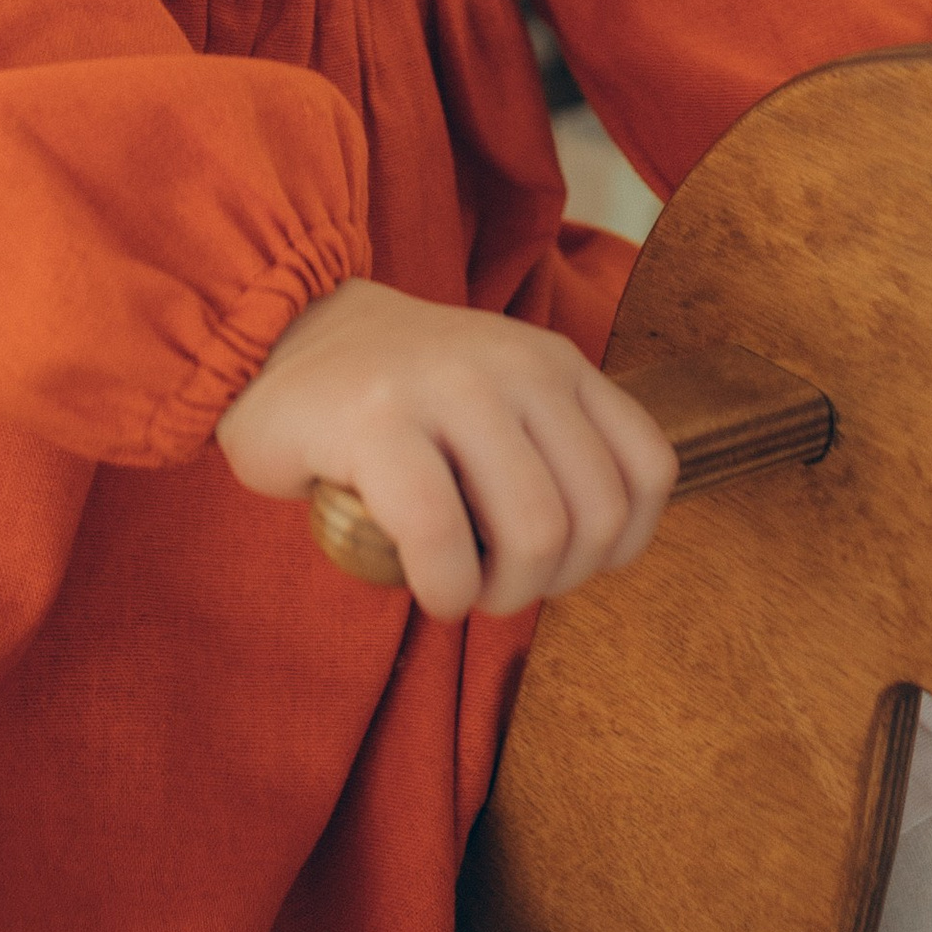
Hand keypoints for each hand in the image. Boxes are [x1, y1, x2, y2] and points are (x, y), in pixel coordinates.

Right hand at [215, 279, 676, 621]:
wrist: (282, 337)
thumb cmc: (398, 398)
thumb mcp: (500, 395)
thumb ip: (555, 448)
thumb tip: (603, 550)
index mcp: (555, 364)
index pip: (649, 471)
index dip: (620, 544)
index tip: (562, 560)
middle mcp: (515, 365)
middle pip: (596, 518)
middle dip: (552, 582)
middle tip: (496, 583)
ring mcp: (447, 387)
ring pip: (536, 532)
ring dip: (501, 594)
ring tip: (459, 585)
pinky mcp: (376, 422)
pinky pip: (442, 537)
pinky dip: (444, 589)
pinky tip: (424, 585)